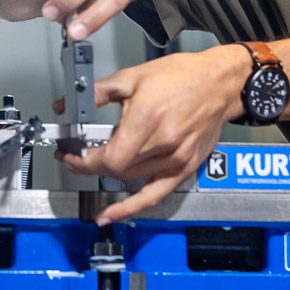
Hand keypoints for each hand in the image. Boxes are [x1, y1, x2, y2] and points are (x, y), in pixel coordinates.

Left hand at [58, 46, 252, 224]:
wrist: (219, 83)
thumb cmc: (183, 77)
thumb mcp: (133, 76)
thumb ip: (97, 92)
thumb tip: (69, 104)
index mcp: (146, 118)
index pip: (107, 157)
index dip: (83, 161)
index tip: (69, 155)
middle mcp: (162, 142)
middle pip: (117, 170)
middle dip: (90, 166)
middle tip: (76, 157)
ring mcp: (175, 159)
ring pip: (131, 180)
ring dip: (108, 176)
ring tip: (93, 166)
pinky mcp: (184, 168)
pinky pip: (155, 195)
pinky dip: (131, 207)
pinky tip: (112, 213)